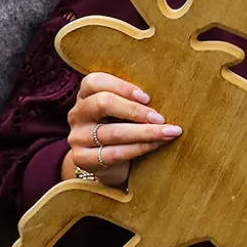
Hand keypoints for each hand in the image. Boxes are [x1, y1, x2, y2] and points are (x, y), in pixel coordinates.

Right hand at [64, 72, 180, 186]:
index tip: (147, 97)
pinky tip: (158, 144)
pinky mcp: (83, 159)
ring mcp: (77, 137)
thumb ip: (132, 100)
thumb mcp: (122, 111)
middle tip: (161, 118)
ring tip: (169, 132)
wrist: (109, 165)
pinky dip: (140, 147)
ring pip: (113, 132)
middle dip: (136, 110)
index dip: (122, 87)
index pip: (95, 82)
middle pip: (103, 103)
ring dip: (146, 132)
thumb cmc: (122, 128)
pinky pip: (115, 153)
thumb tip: (165, 95)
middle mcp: (77, 114)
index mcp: (85, 95)